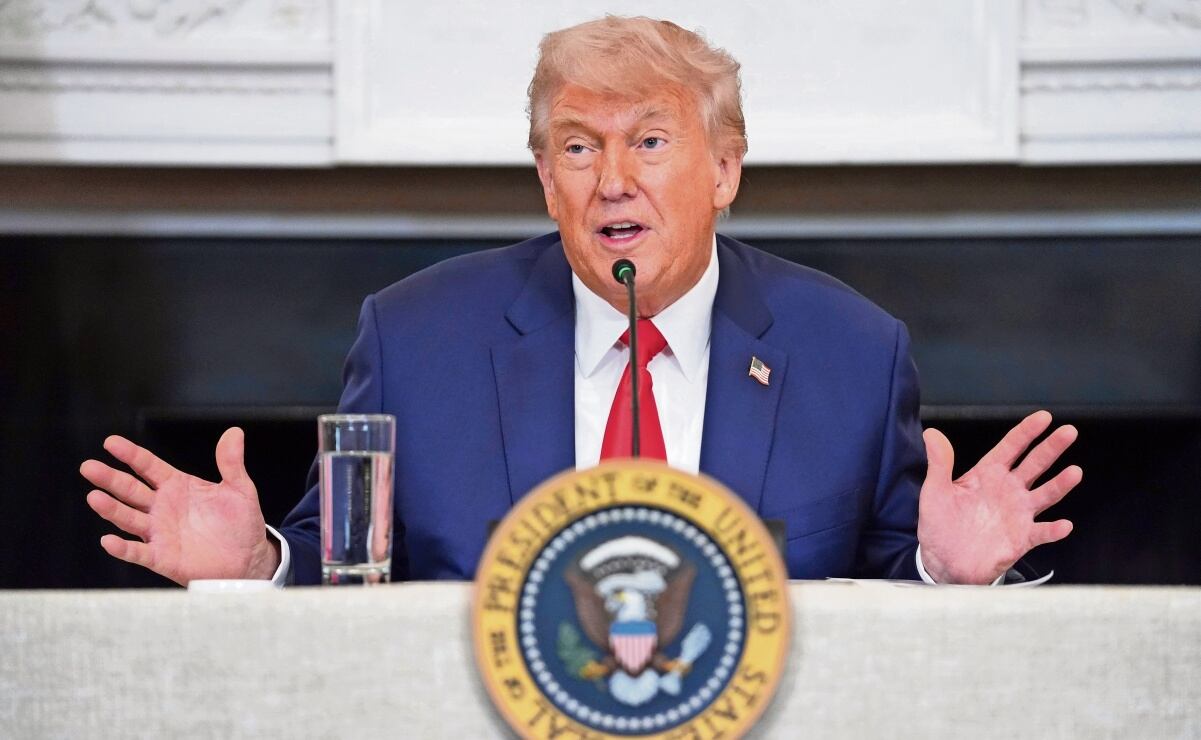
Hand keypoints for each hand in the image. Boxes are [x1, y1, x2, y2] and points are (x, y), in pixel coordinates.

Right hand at [80, 427, 279, 585]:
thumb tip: (234, 433)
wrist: (248, 559)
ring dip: (111, 509)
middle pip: (130, 490)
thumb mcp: (239, 489)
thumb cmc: (241, 523)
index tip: (110, 442)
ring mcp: (159, 532)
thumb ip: (231, 462)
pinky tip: (108, 541)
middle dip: (110, 478)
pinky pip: (138, 552)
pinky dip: (123, 548)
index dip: (130, 454)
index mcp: (177, 486)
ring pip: (128, 518)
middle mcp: (162, 507)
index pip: (148, 466)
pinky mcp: (162, 557)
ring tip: (94, 497)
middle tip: (89, 466)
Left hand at [917, 410, 1081, 584]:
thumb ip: (939, 463)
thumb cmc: (940, 524)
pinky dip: (1053, 530)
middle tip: (1069, 432)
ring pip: (1045, 495)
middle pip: (1034, 464)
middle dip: (1051, 448)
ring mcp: (1018, 513)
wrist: (943, 561)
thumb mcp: (935, 491)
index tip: (1044, 417)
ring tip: (1074, 472)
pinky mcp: (1021, 538)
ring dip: (1060, 484)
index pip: (1011, 447)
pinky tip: (1063, 525)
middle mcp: (1008, 490)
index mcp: (988, 474)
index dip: (1027, 432)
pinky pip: (1041, 532)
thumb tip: (932, 434)